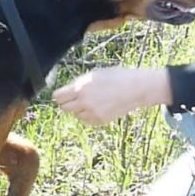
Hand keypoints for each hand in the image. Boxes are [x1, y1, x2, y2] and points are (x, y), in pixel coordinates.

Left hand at [52, 67, 171, 125]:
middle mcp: (84, 101)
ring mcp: (92, 112)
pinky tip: (98, 107)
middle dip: (67, 103)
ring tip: (91, 101)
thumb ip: (78, 84)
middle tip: (75, 98)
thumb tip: (65, 91)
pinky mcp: (100, 120)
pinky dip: (88, 115)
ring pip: (75, 115)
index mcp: (80, 87)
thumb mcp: (93, 74)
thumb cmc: (115, 77)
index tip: (62, 94)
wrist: (136, 88)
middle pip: (63, 108)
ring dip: (79, 109)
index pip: (58, 97)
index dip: (60, 95)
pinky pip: (86, 120)